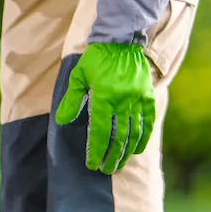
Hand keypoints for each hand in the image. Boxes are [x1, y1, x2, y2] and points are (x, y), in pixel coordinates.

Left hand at [54, 42, 155, 171]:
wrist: (122, 41)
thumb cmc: (96, 59)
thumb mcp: (78, 76)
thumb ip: (71, 100)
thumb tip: (62, 121)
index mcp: (104, 98)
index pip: (100, 132)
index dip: (96, 151)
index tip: (92, 165)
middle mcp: (123, 101)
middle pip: (118, 137)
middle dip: (112, 157)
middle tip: (106, 170)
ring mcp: (138, 100)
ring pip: (134, 133)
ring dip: (127, 152)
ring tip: (120, 164)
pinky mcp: (148, 96)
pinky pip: (148, 121)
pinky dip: (144, 137)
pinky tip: (137, 149)